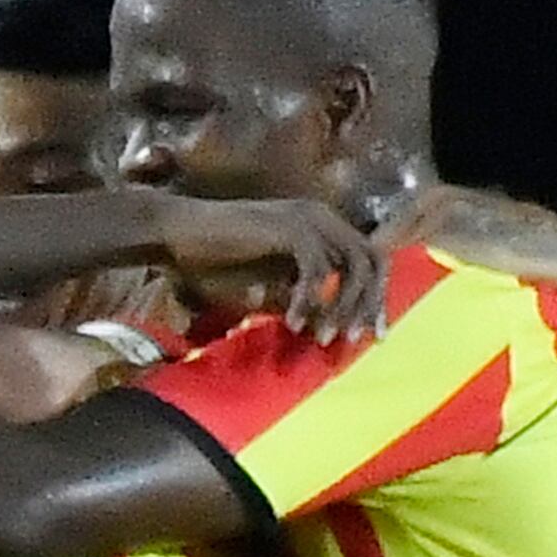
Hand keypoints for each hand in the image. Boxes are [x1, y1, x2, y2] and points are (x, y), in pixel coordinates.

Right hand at [144, 193, 379, 343]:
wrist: (180, 235)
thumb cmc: (217, 260)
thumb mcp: (269, 283)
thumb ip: (298, 296)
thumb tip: (325, 325)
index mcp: (321, 225)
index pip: (369, 259)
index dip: (375, 297)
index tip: (372, 335)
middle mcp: (322, 216)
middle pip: (372, 260)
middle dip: (370, 303)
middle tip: (359, 340)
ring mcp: (308, 218)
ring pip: (352, 266)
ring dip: (342, 307)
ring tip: (323, 339)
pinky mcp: (289, 228)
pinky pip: (318, 270)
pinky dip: (308, 301)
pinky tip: (291, 323)